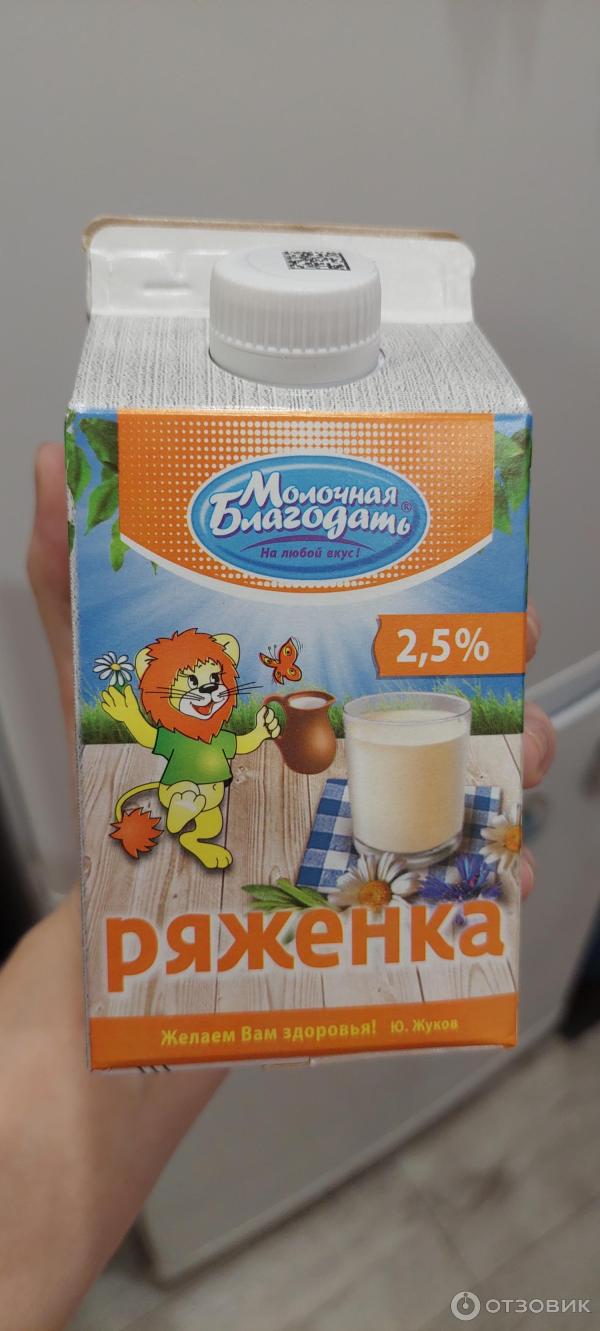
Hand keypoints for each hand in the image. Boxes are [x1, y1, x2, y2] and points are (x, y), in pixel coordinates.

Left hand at [26, 445, 554, 894]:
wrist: (120, 913)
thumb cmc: (115, 786)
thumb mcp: (90, 672)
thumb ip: (69, 578)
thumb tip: (57, 467)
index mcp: (294, 681)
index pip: (385, 627)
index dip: (447, 606)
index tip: (488, 593)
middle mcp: (339, 739)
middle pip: (444, 695)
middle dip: (495, 679)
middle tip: (509, 671)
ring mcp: (361, 810)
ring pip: (463, 775)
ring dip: (507, 766)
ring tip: (515, 762)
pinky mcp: (367, 880)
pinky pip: (447, 871)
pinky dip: (486, 872)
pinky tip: (495, 871)